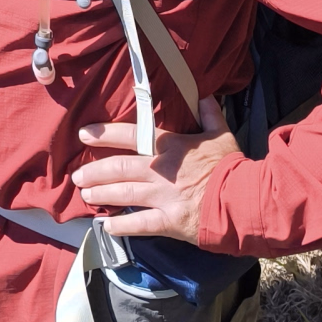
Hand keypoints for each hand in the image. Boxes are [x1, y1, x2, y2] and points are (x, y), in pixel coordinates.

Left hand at [69, 96, 241, 242]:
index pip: (129, 135)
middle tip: (77, 176)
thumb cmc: (231, 167)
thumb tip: (205, 94)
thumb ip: (209, 114)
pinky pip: (139, 225)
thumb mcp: (221, 134)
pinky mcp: (168, 222)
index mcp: (169, 147)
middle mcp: (159, 171)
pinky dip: (120, 226)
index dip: (104, 134)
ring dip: (101, 194)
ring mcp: (162, 197)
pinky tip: (106, 225)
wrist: (244, 202)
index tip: (84, 134)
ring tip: (85, 195)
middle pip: (118, 168)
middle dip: (94, 172)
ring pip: (122, 194)